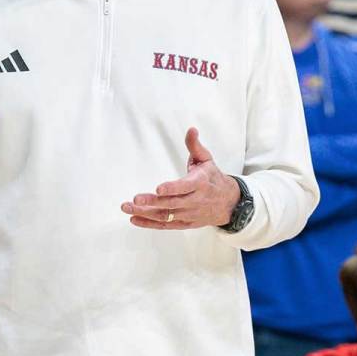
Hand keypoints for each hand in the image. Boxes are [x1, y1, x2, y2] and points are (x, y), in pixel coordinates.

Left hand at [121, 128, 240, 229]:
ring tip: (127, 208)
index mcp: (200, 184)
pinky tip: (134, 219)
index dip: (172, 188)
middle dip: (152, 202)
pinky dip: (149, 224)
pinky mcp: (185, 223)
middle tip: (135, 199)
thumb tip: (191, 129)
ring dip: (146, 213)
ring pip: (166, 216)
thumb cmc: (213, 178)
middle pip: (172, 204)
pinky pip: (166, 225)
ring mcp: (189, 214)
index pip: (185, 187)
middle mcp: (194, 201)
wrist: (229, 203)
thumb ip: (195, 146)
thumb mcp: (206, 160)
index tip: (158, 188)